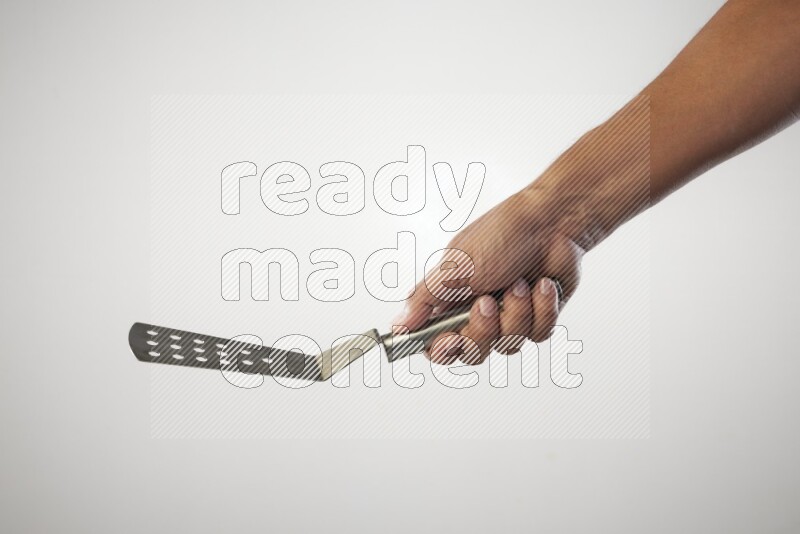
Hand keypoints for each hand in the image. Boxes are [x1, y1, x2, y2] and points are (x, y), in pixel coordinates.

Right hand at [393, 185, 586, 365]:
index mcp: (451, 299)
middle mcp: (477, 313)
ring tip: (520, 282)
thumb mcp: (455, 266)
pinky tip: (541, 285)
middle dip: (483, 329)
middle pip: (472, 353)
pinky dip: (541, 309)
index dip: (442, 349)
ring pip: (507, 346)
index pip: (435, 343)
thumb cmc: (502, 233)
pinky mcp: (538, 317)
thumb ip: (425, 299)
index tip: (451, 340)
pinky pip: (538, 335)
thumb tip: (398, 326)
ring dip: (516, 312)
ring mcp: (509, 317)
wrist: (553, 221)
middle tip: (488, 301)